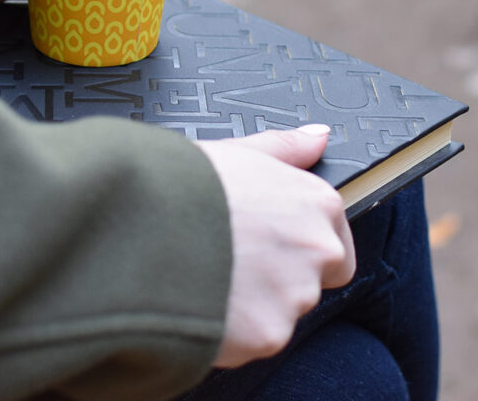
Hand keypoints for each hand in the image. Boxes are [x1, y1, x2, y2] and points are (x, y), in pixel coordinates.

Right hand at [197, 125, 355, 367]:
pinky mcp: (268, 334)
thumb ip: (286, 148)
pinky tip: (202, 300)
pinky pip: (253, 339)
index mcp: (316, 203)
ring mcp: (296, 294)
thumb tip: (318, 138)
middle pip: (312, 281)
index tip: (268, 244)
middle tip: (234, 261)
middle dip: (279, 279)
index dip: (299, 246)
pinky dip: (231, 330)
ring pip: (281, 313)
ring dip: (253, 305)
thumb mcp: (239, 151)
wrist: (141, 224)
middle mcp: (318, 249)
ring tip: (209, 276)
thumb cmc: (185, 185)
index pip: (336, 242)